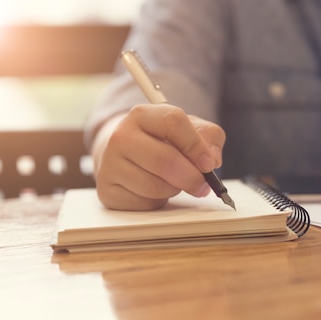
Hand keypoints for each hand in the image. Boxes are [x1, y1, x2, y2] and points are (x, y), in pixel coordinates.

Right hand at [92, 104, 225, 210]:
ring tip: (173, 183)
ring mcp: (110, 164)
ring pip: (155, 186)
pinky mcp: (108, 190)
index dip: (196, 145)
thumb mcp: (187, 130)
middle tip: (203, 186)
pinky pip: (144, 203)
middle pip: (165, 160)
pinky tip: (154, 192)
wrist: (121, 156)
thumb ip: (208, 138)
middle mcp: (121, 136)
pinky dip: (158, 202)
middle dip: (191, 177)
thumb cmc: (159, 142)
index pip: (173, 122)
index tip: (209, 164)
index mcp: (142, 115)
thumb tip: (212, 160)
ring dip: (174, 190)